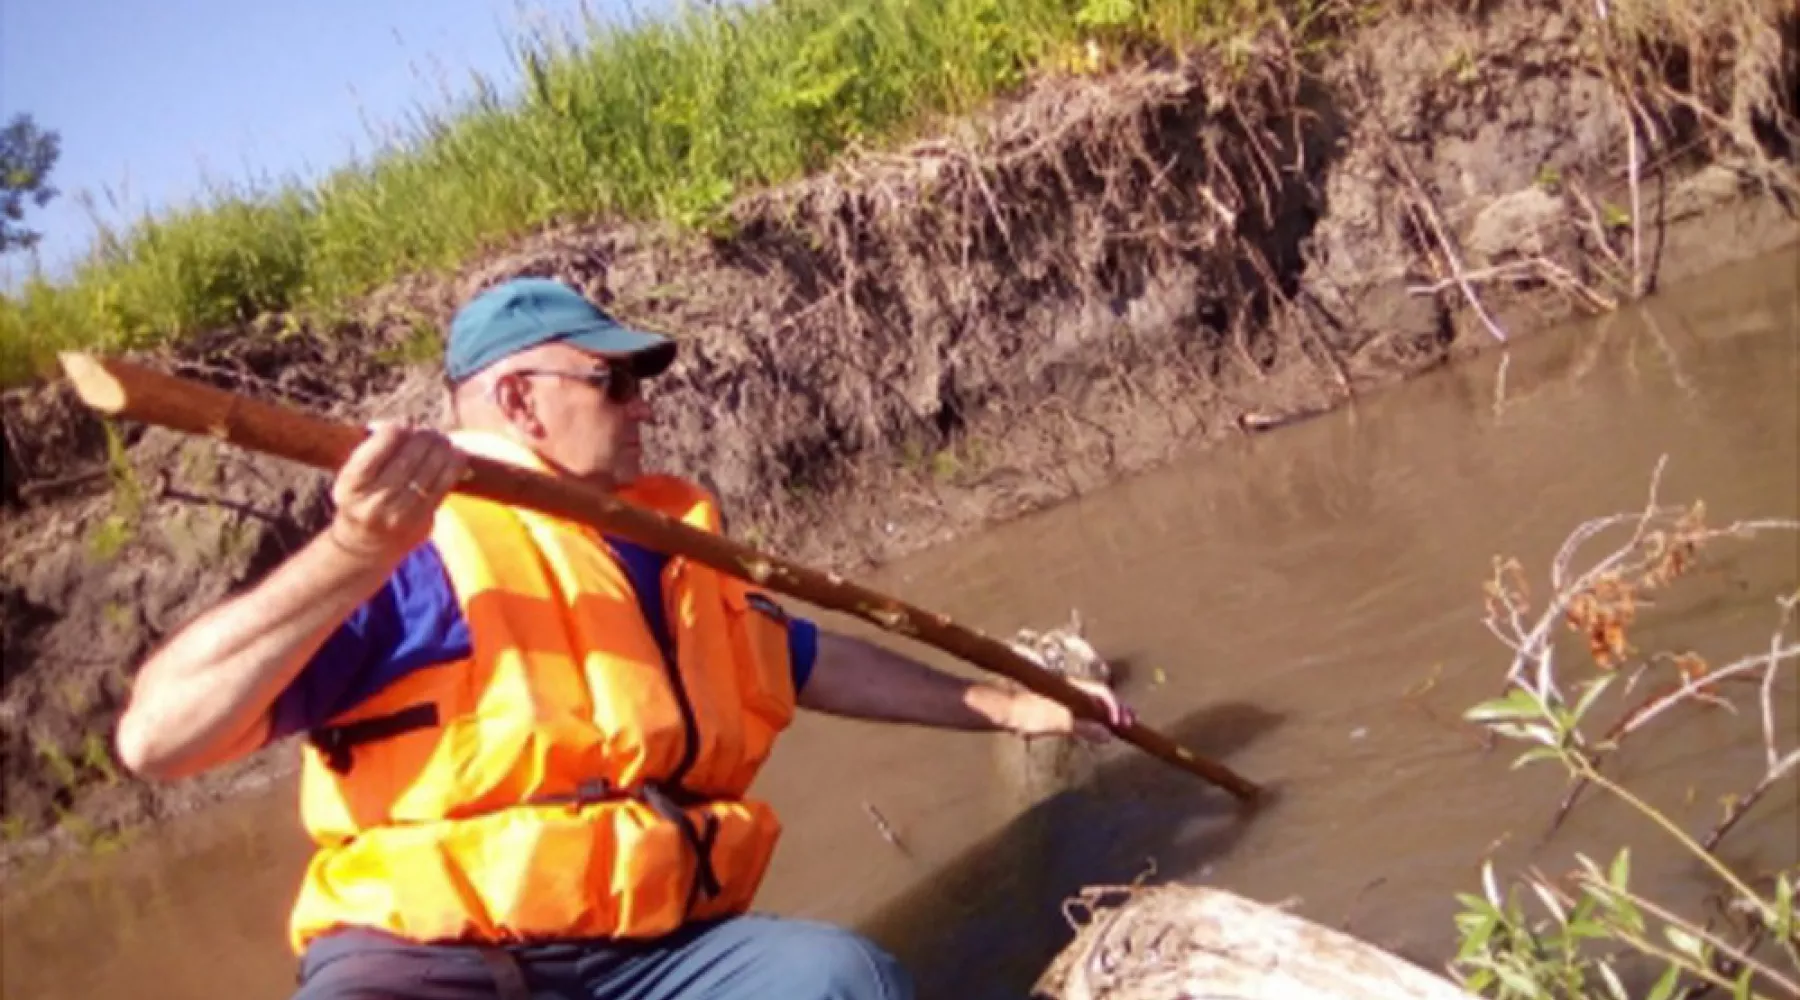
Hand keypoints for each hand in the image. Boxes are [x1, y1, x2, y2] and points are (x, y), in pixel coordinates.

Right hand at [326, 420, 466, 562]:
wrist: (365, 545)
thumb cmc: (362, 498)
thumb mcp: (351, 476)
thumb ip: (372, 450)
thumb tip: (406, 424)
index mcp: (352, 483)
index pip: (380, 445)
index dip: (397, 430)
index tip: (402, 428)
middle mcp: (374, 500)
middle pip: (410, 456)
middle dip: (423, 437)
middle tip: (428, 432)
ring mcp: (400, 513)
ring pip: (431, 469)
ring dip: (441, 448)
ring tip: (442, 441)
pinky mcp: (423, 520)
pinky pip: (445, 485)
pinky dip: (454, 464)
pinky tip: (456, 454)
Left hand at [1003, 677, 1135, 742]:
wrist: (1004, 711)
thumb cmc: (1027, 713)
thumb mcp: (1057, 721)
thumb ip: (1082, 726)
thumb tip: (1107, 734)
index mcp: (1073, 689)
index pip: (1102, 694)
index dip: (1114, 707)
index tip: (1122, 723)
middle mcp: (1071, 690)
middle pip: (1100, 697)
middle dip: (1117, 709)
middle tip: (1131, 721)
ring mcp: (1064, 698)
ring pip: (1092, 704)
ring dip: (1107, 714)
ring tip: (1120, 725)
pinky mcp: (1057, 708)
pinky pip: (1082, 710)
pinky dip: (1094, 718)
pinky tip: (1097, 726)